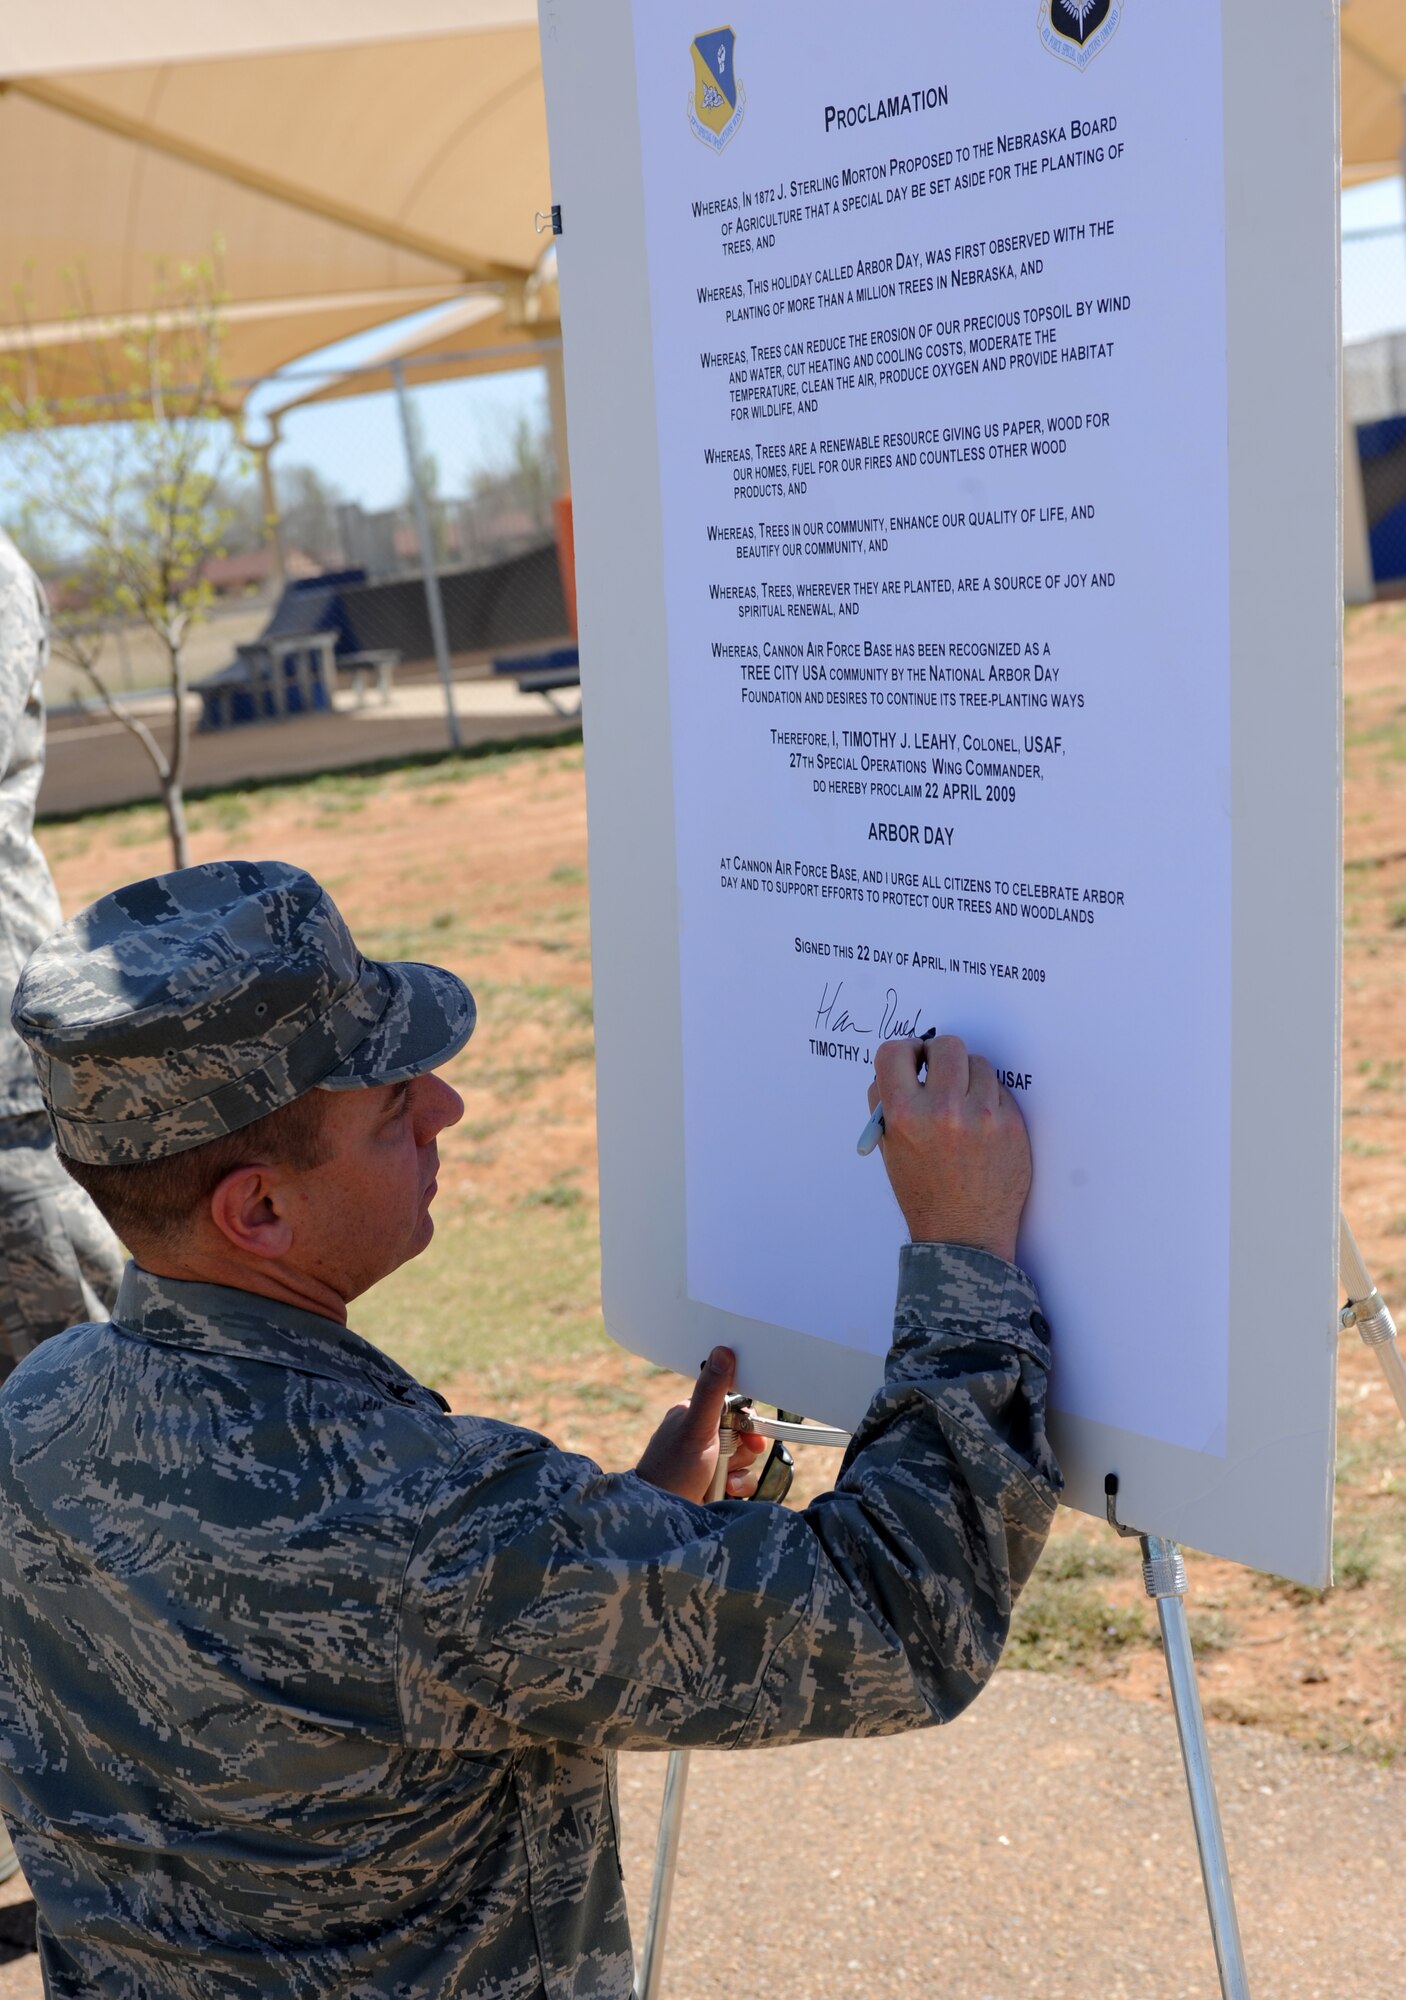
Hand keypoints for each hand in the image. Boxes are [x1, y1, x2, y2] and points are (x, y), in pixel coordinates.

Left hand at [635, 1347, 767, 1502]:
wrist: (662, 1520)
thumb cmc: (671, 1471)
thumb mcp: (696, 1426)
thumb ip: (712, 1391)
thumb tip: (723, 1350)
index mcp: (693, 1416)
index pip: (735, 1407)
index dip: (746, 1421)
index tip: (748, 1431)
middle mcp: (701, 1437)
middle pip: (745, 1435)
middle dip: (742, 1450)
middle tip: (728, 1458)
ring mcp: (708, 1464)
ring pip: (746, 1460)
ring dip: (739, 1472)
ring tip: (720, 1479)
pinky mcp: (715, 1487)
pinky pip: (743, 1482)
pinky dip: (738, 1488)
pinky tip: (723, 1492)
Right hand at [869, 1034, 1031, 1261]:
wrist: (964, 1234)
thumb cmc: (924, 1193)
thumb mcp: (890, 1149)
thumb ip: (889, 1104)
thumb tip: (901, 1067)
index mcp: (904, 1114)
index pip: (895, 1052)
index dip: (904, 1051)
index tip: (912, 1059)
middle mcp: (944, 1109)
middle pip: (946, 1045)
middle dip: (940, 1055)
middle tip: (940, 1072)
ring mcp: (983, 1115)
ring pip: (978, 1063)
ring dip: (969, 1077)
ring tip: (964, 1106)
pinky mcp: (1012, 1124)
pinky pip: (1000, 1090)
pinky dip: (990, 1100)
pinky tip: (982, 1126)